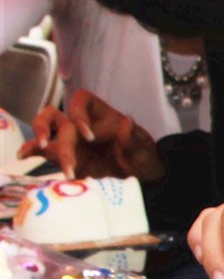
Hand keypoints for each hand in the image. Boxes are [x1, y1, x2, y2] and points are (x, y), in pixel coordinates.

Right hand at [30, 90, 161, 180]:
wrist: (139, 177)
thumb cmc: (143, 156)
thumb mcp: (144, 148)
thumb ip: (135, 137)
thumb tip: (128, 121)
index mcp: (101, 114)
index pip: (81, 101)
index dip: (79, 114)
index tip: (89, 136)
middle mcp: (81, 124)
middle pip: (57, 117)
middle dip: (51, 130)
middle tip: (51, 145)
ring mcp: (71, 140)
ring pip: (45, 128)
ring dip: (38, 137)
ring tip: (35, 150)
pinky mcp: (66, 157)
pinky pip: (44, 150)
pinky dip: (32, 150)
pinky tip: (23, 156)